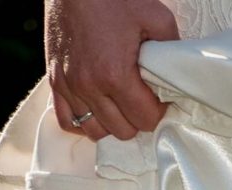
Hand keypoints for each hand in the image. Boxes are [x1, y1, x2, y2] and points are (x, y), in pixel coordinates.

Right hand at [46, 0, 179, 140]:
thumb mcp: (156, 18)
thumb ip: (171, 51)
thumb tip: (178, 73)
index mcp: (114, 75)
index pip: (145, 119)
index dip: (159, 110)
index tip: (160, 96)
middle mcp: (88, 85)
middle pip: (122, 130)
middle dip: (137, 118)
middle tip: (143, 98)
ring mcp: (68, 84)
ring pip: (94, 129)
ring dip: (112, 122)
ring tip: (121, 103)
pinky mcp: (54, 78)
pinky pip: (66, 119)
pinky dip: (83, 120)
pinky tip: (97, 108)